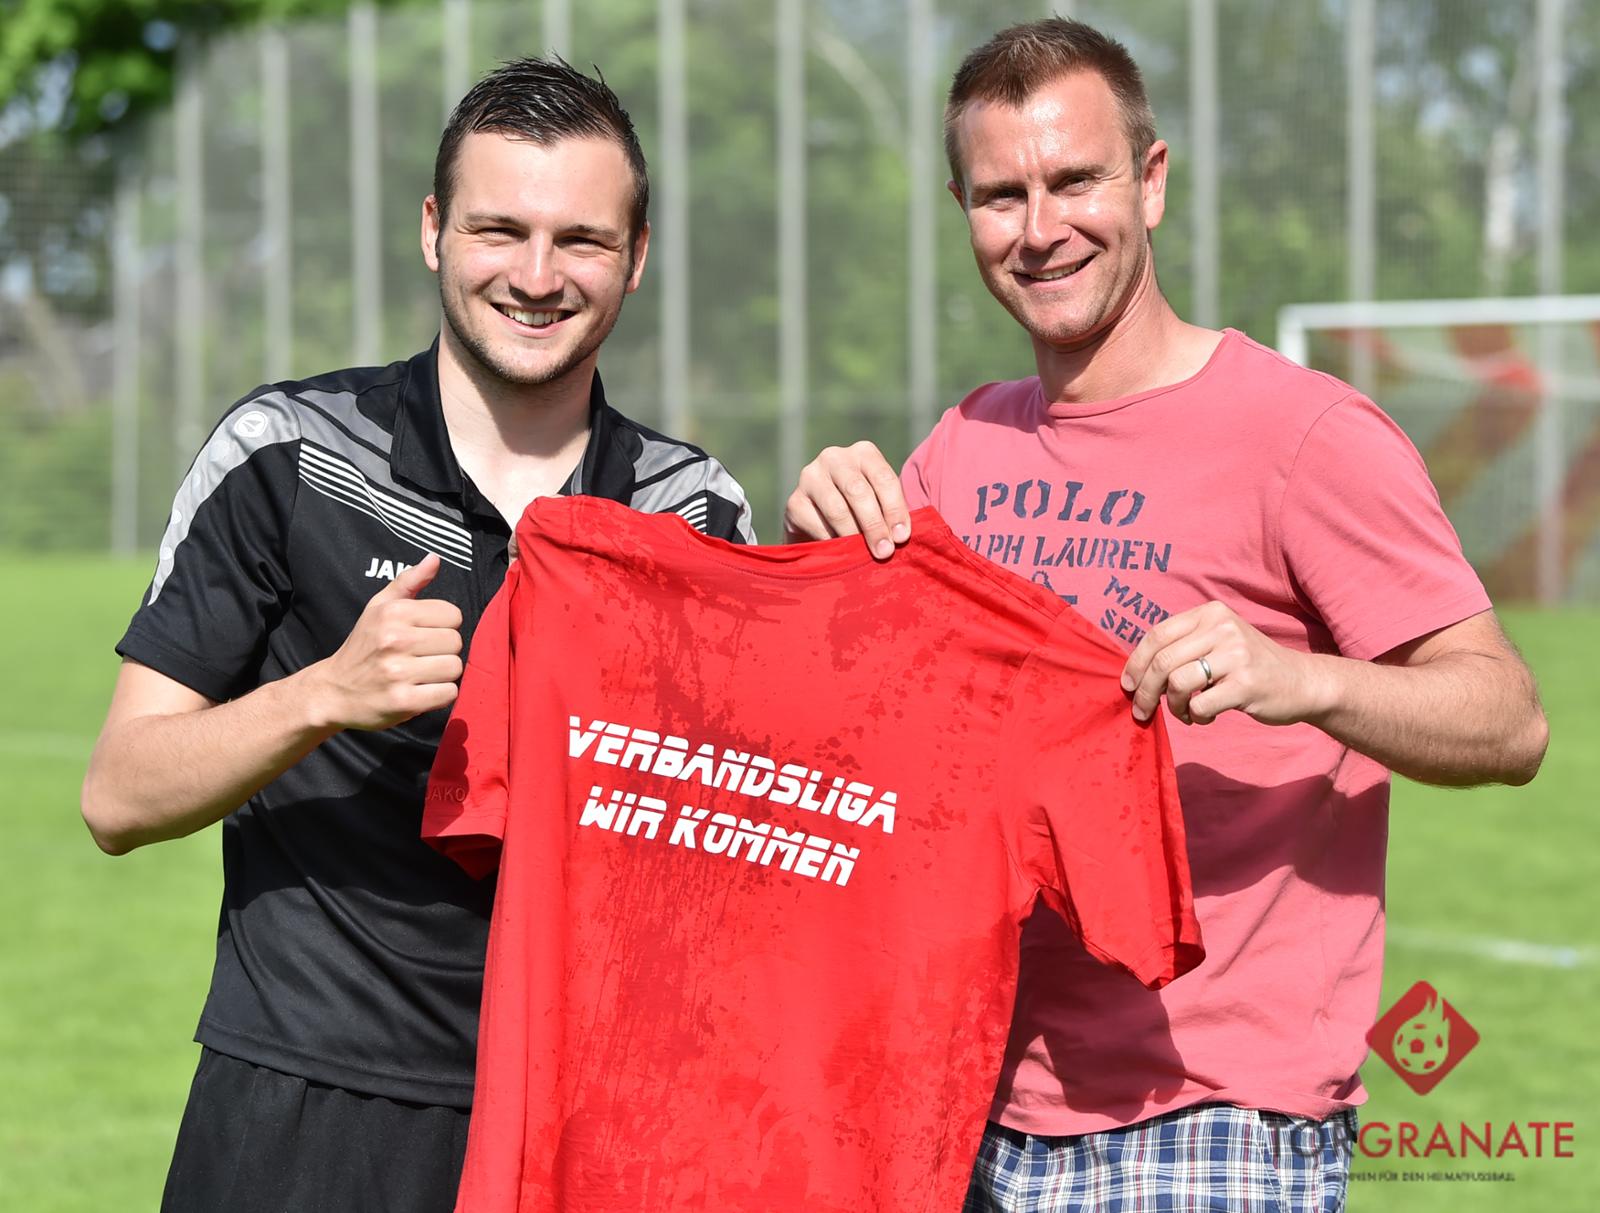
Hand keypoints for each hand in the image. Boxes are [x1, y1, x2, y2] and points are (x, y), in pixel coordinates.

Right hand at [306, 554, 464, 729]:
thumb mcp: (378, 608)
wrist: (333, 691)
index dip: (444, 626)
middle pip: (456, 642)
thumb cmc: (363, 646)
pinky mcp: (403, 701)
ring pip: (454, 668)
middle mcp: (395, 639)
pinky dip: (440, 695)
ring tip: (421, 674)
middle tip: (422, 658)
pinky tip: (421, 692)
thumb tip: (435, 558)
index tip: (425, 635)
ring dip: (443, 675)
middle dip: (444, 651)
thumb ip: (408, 582)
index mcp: (393, 613)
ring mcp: (398, 672)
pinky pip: (448, 694)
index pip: (453, 614)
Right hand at [783, 441, 911, 558]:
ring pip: (837, 509)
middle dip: (874, 525)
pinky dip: (831, 542)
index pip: (883, 478)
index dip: (895, 510)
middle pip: (858, 491)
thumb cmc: (862, 510)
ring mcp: (810, 477)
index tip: (902, 537)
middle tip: (885, 551)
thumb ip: (890, 513)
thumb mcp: (880, 502)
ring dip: (853, 536)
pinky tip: (841, 553)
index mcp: (864, 453)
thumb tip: (900, 537)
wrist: (822, 520)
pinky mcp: (794, 501)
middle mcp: (834, 458)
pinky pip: (817, 525)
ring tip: (864, 556)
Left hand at [1120, 601, 1330, 726]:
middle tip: (1141, 711)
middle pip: (1162, 661)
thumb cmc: (1249, 667)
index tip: (1128, 685)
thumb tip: (1137, 673)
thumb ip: (1184, 647)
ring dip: (1172, 706)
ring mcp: (1236, 655)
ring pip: (1177, 682)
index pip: (1157, 635)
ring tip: (1184, 714)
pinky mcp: (1246, 683)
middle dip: (1145, 691)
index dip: (1135, 663)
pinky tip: (1204, 718)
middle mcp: (1222, 628)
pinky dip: (1195, 717)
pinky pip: (1199, 704)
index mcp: (1210, 613)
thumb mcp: (1219, 642)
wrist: (1302, 682)